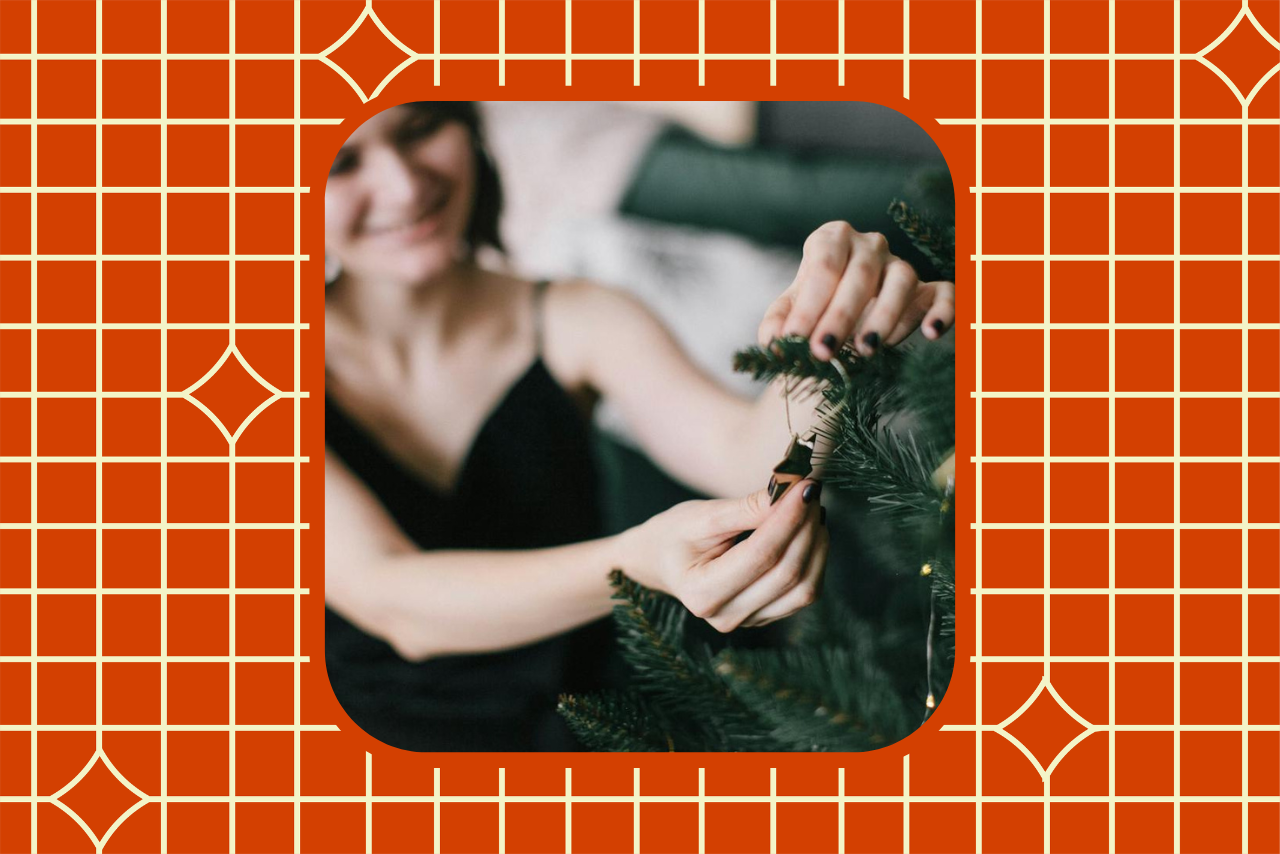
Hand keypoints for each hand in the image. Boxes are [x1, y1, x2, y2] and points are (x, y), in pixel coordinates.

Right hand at [620, 479, 828, 632]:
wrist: (660, 562)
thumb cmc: (675, 534)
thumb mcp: (702, 515)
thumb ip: (747, 508)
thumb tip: (790, 492)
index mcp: (702, 592)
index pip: (761, 555)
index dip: (788, 519)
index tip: (804, 486)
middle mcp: (726, 616)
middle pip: (787, 573)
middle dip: (806, 528)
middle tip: (810, 491)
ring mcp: (749, 622)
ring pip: (803, 588)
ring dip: (817, 545)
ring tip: (812, 510)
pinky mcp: (766, 617)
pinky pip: (803, 594)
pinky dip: (814, 560)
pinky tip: (810, 532)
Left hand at [758, 221, 955, 360]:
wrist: (842, 314)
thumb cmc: (813, 307)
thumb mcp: (789, 312)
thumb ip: (778, 324)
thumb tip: (773, 342)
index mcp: (832, 239)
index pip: (823, 268)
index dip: (808, 306)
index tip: (794, 340)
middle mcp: (870, 245)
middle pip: (860, 275)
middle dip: (840, 317)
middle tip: (824, 352)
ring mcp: (901, 264)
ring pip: (902, 280)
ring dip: (885, 316)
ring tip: (866, 349)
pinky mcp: (928, 287)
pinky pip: (945, 292)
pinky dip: (943, 310)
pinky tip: (931, 333)